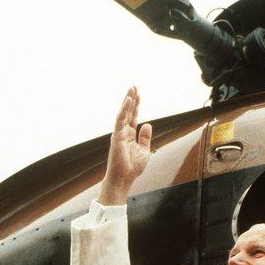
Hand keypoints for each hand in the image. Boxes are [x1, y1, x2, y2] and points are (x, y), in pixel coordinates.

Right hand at [98, 86, 151, 205]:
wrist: (124, 178)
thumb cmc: (132, 168)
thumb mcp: (144, 150)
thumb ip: (145, 137)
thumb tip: (147, 124)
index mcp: (130, 136)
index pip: (133, 117)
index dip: (136, 106)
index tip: (138, 95)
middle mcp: (123, 132)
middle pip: (128, 112)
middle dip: (131, 99)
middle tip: (133, 86)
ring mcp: (119, 133)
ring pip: (123, 113)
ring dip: (127, 100)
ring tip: (131, 89)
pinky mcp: (117, 136)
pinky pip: (120, 119)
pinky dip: (124, 109)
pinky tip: (129, 100)